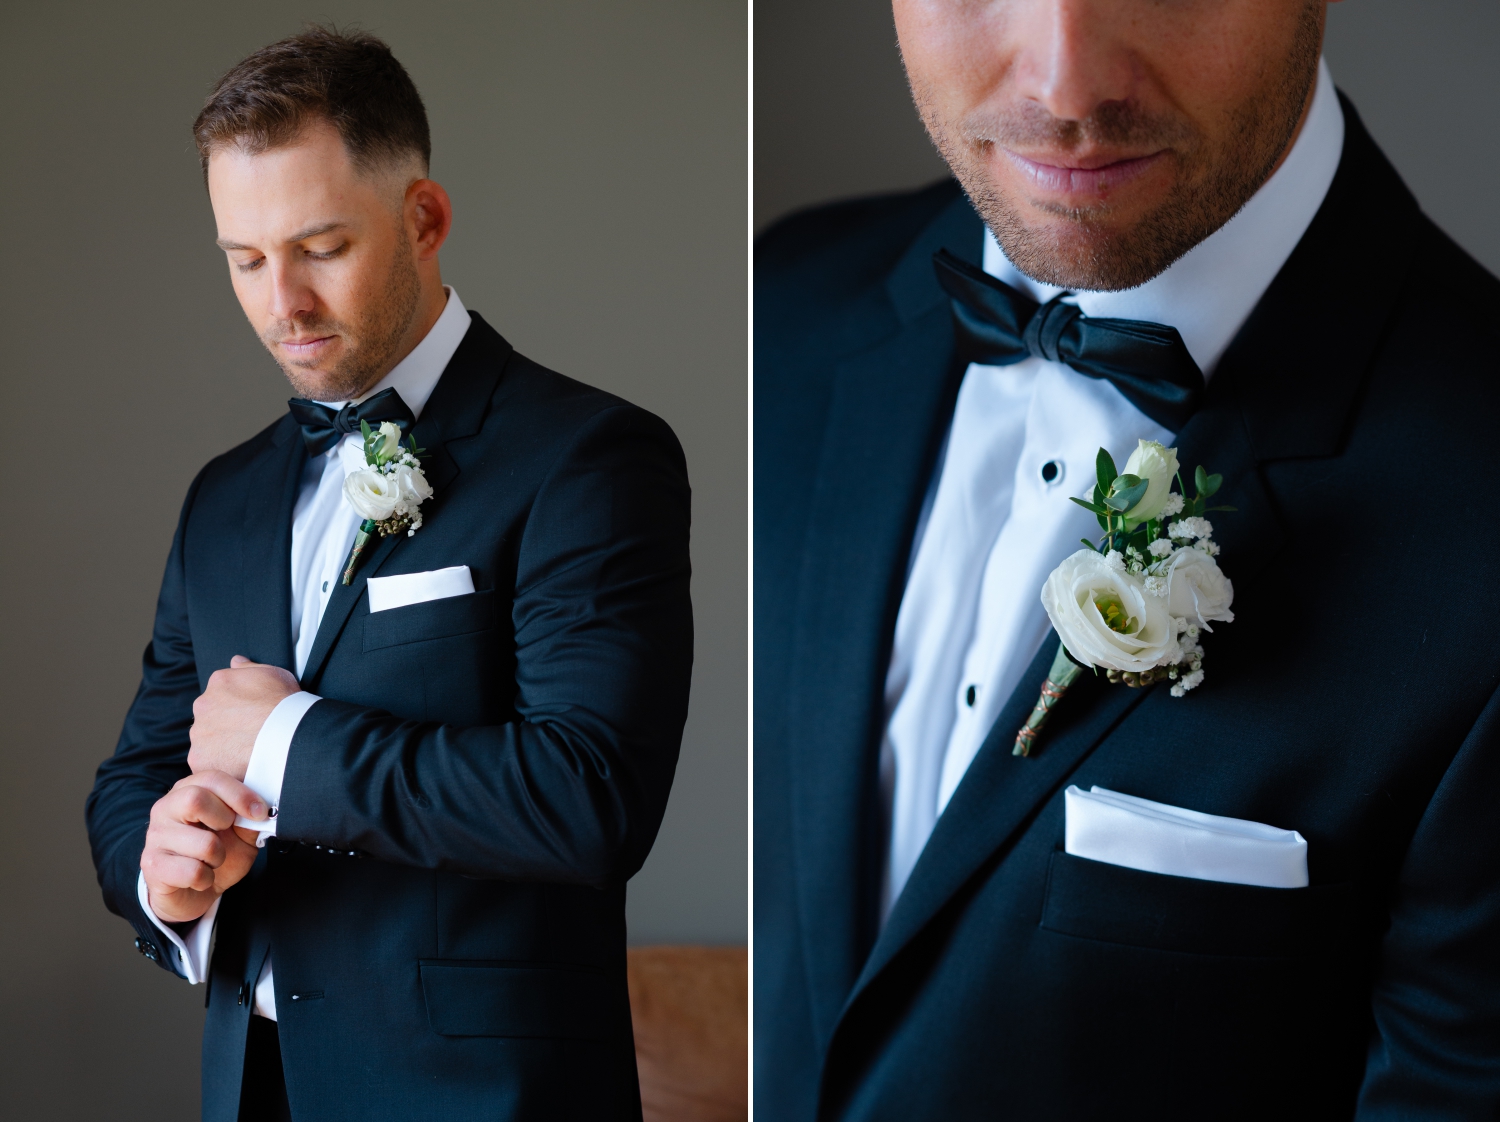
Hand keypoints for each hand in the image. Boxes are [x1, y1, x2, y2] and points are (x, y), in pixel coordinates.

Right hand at [141, 771, 266, 923]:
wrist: (192, 893)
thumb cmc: (216, 855)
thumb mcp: (240, 832)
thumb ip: (248, 816)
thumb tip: (262, 807)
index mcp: (186, 791)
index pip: (212, 778)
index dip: (240, 794)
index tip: (260, 812)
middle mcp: (165, 809)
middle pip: (195, 799)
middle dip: (224, 820)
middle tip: (227, 834)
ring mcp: (155, 837)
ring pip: (203, 843)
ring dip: (219, 857)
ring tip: (212, 861)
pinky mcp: (152, 865)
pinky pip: (193, 871)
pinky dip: (206, 878)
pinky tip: (200, 878)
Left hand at [187, 655, 299, 780]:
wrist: (287, 736)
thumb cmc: (285, 704)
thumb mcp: (274, 673)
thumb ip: (249, 667)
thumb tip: (237, 661)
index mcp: (219, 683)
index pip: (220, 694)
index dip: (236, 707)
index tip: (249, 716)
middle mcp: (203, 705)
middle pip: (210, 717)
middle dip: (225, 726)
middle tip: (249, 735)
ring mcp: (199, 734)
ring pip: (206, 742)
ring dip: (222, 747)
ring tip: (247, 753)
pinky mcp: (200, 760)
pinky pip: (208, 764)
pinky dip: (221, 766)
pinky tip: (240, 765)